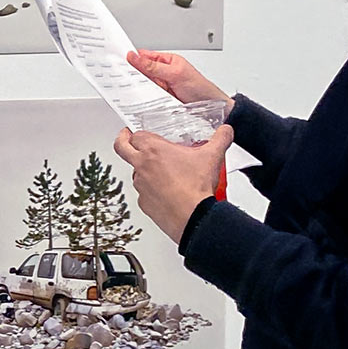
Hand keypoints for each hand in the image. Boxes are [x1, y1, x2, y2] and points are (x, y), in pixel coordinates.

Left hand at [115, 124, 232, 243]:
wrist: (193, 218)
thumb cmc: (196, 188)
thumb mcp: (212, 157)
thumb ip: (220, 139)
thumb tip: (226, 131)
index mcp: (153, 150)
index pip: (135, 135)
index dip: (136, 132)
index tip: (140, 132)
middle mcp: (142, 166)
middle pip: (121, 148)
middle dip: (122, 141)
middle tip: (126, 139)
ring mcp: (141, 185)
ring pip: (135, 173)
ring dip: (144, 170)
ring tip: (162, 172)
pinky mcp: (143, 202)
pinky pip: (144, 193)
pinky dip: (152, 191)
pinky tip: (167, 192)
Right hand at [127, 49, 230, 112]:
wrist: (214, 110)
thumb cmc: (202, 89)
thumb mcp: (176, 74)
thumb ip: (153, 66)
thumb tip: (135, 57)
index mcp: (167, 61)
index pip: (144, 56)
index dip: (132, 57)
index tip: (118, 59)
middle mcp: (163, 74)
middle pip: (141, 72)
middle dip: (131, 74)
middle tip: (118, 75)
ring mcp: (161, 88)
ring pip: (142, 86)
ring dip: (137, 87)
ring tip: (126, 87)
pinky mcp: (160, 101)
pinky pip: (147, 98)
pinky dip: (142, 99)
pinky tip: (137, 99)